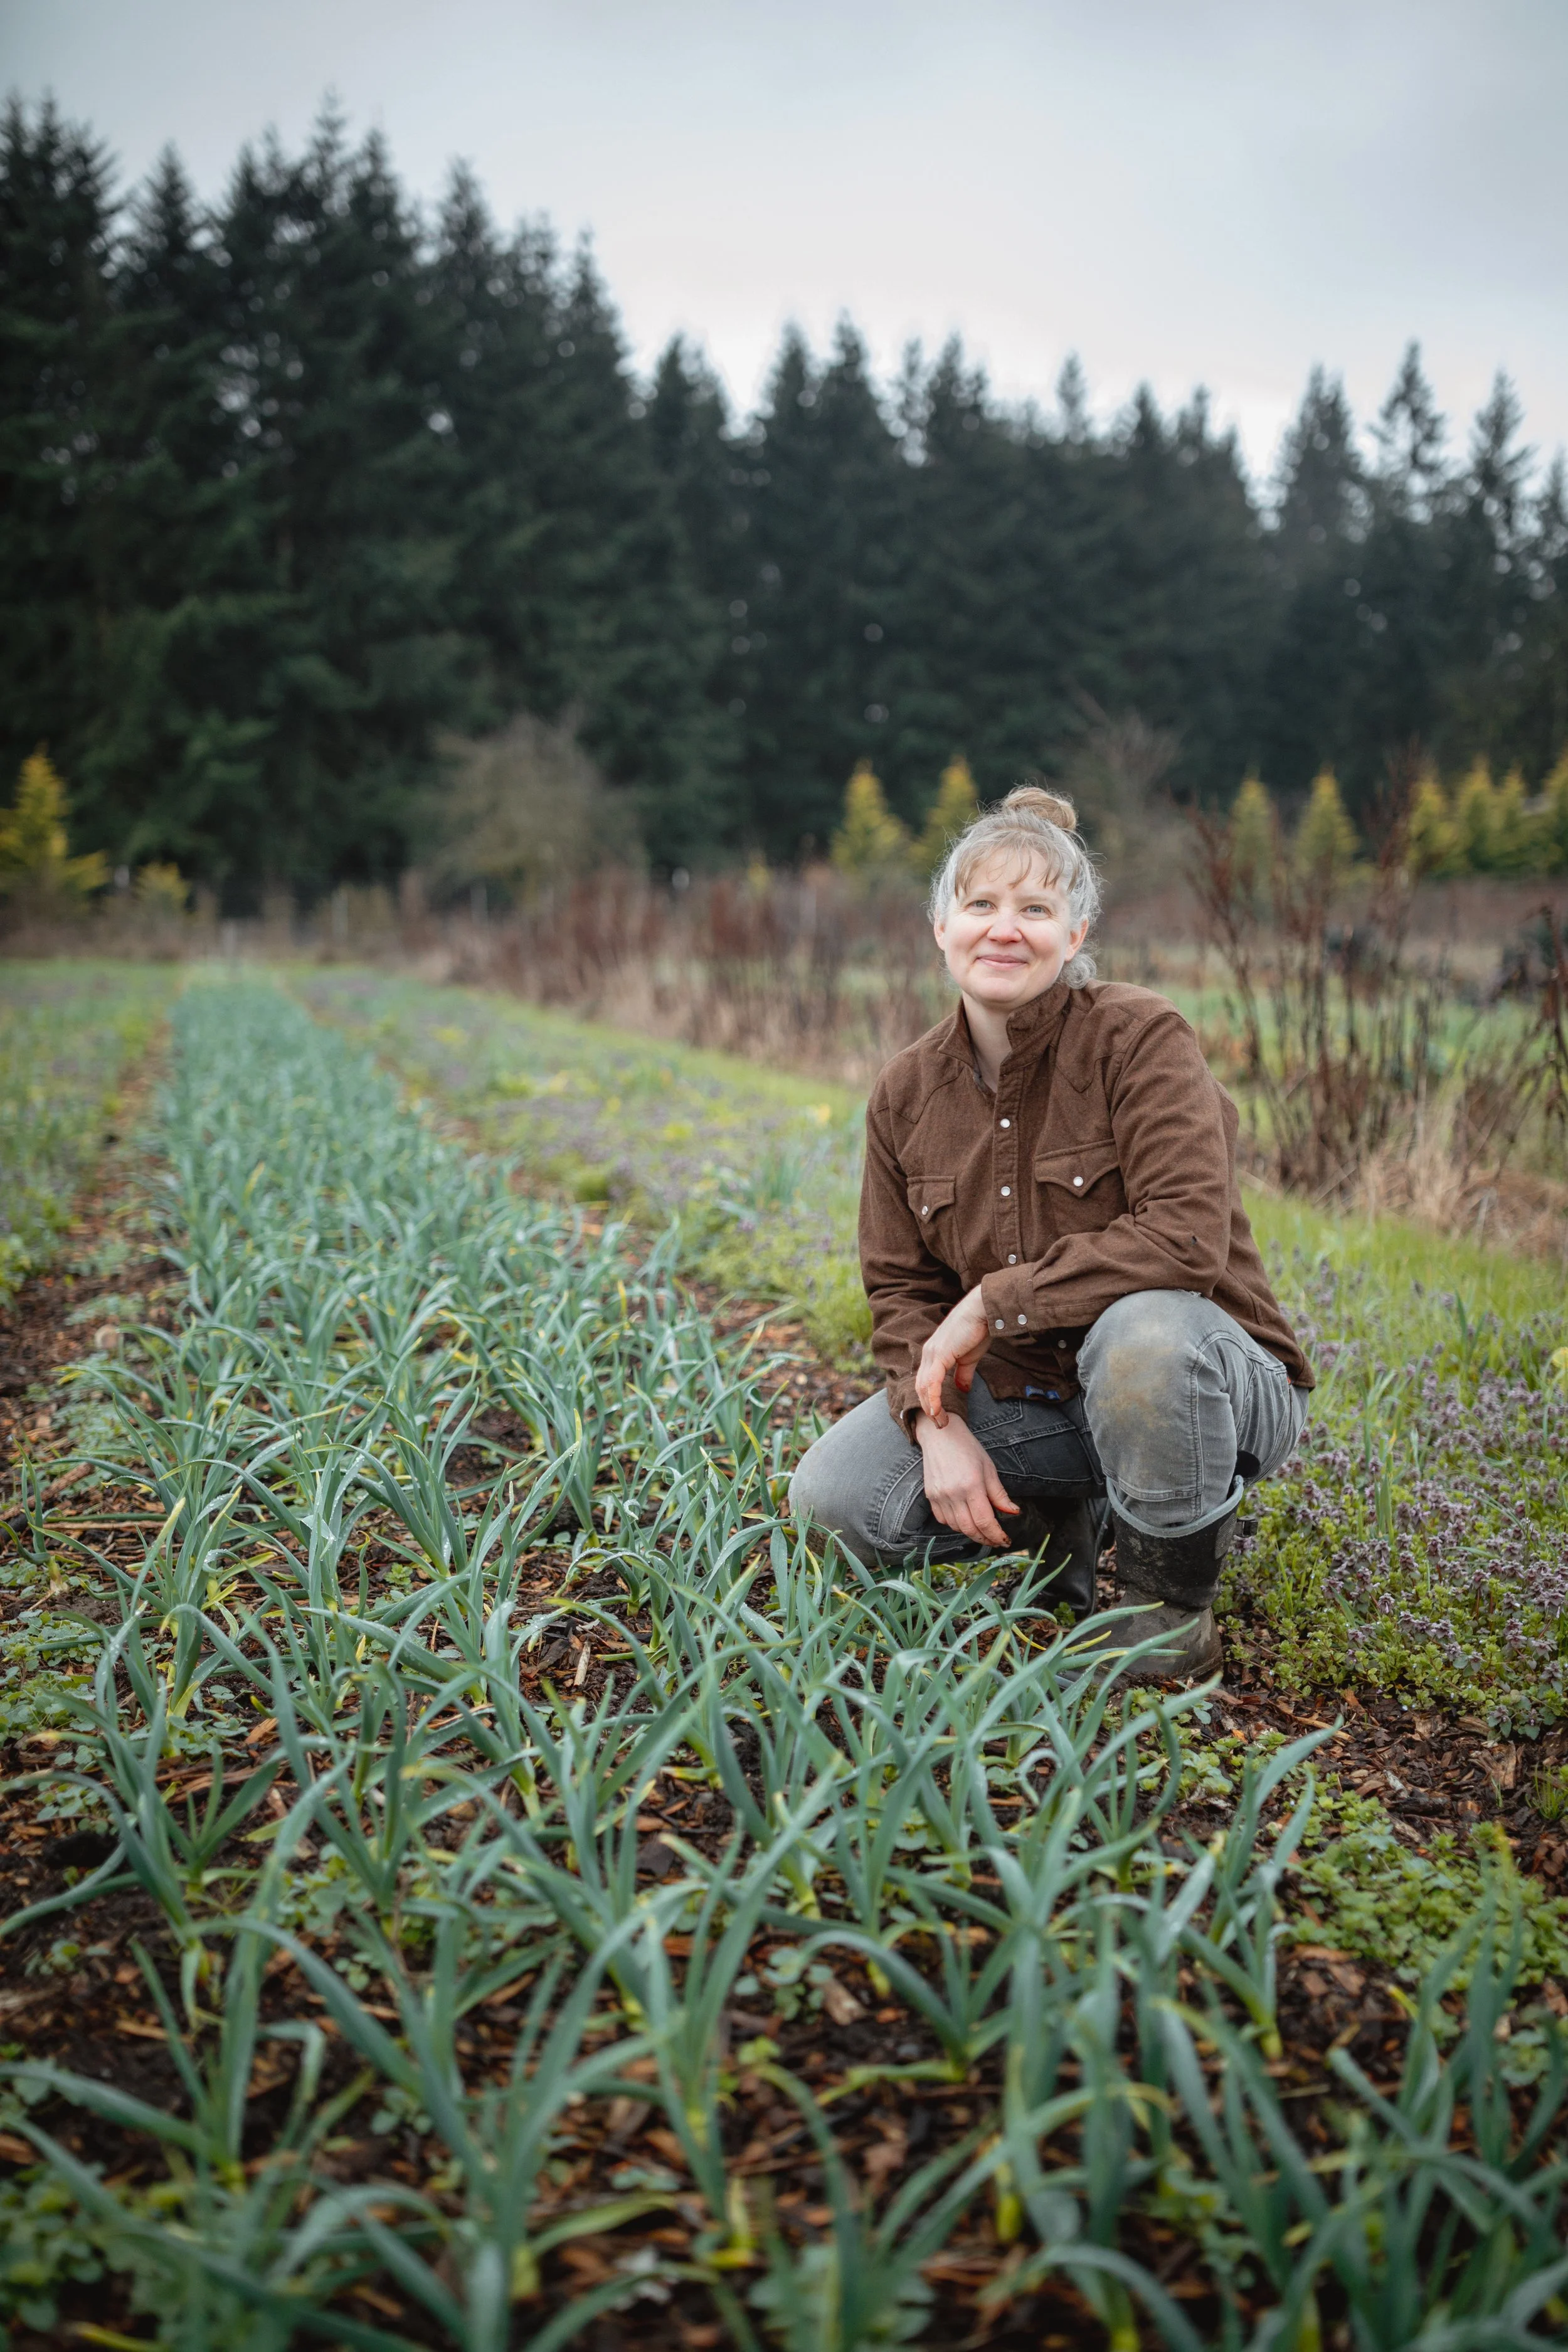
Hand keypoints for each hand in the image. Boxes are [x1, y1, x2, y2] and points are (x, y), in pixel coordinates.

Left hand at [915, 1285, 991, 1424]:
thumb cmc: (978, 1330)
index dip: (929, 1400)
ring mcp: (932, 1353)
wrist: (983, 1310)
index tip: (939, 1417)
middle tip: (940, 1424)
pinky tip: (936, 1410)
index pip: (925, 1382)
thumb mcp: (969, 1358)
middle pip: (921, 1387)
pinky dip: (933, 1397)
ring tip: (940, 1422)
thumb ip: (963, 1374)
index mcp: (933, 1354)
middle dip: (929, 1408)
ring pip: (924, 1386)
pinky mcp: (940, 1354)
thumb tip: (962, 1389)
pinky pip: (932, 1381)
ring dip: (931, 1407)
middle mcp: (928, 1354)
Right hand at [915, 1411, 1018, 1546]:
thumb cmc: (967, 1448)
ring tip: (982, 1530)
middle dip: (985, 1538)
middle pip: (970, 1529)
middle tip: (995, 1540)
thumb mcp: (989, 1468)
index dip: (996, 1535)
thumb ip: (999, 1494)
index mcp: (971, 1485)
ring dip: (971, 1533)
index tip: (1005, 1540)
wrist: (940, 1436)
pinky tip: (965, 1519)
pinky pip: (943, 1520)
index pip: (985, 1521)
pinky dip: (955, 1525)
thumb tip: (1013, 1512)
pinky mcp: (930, 1496)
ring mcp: (939, 1496)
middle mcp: (953, 1494)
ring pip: (956, 1527)